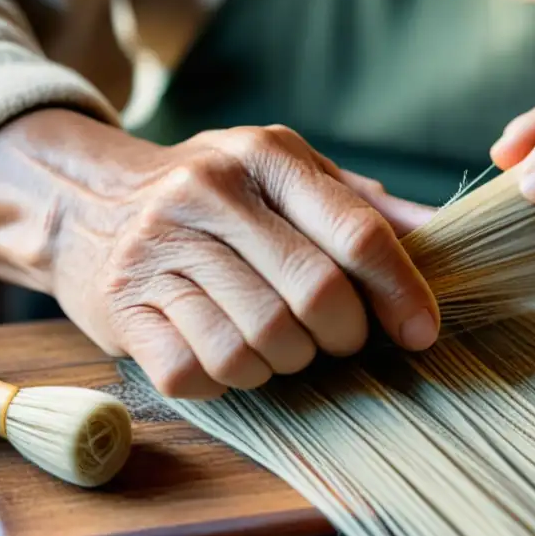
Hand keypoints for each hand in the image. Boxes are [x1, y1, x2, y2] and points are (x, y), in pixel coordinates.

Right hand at [19, 111, 437, 398]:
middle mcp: (208, 193)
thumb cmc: (219, 197)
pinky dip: (231, 379)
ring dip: (287, 360)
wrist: (89, 202)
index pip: (357, 234)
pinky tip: (231, 353)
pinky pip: (201, 372)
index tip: (421, 332)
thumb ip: (363, 207)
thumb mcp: (290, 176)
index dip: (401, 292)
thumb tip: (445, 234)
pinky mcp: (123, 307)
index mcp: (266, 156)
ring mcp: (158, 250)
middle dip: (345, 334)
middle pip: (316, 294)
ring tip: (282, 342)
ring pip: (260, 343)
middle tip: (340, 338)